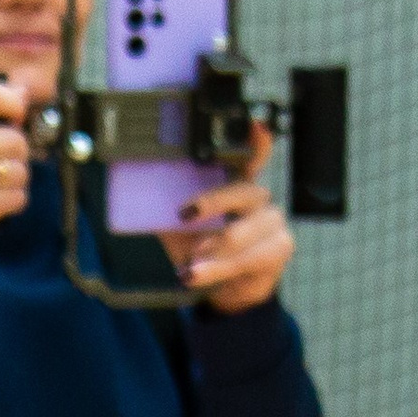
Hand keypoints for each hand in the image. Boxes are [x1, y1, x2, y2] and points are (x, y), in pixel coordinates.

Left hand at [162, 120, 292, 312]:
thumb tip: (137, 191)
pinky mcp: (280, 248)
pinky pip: (249, 258)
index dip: (255, 142)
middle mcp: (259, 199)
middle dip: (213, 202)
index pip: (250, 158)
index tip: (254, 126)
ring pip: (242, 231)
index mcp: (237, 185)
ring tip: (189, 265)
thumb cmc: (203, 254)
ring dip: (212, 250)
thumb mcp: (179, 231)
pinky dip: (218, 269)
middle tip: (185, 214)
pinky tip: (196, 275)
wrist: (226, 291)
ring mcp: (273, 222)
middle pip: (243, 191)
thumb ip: (165, 211)